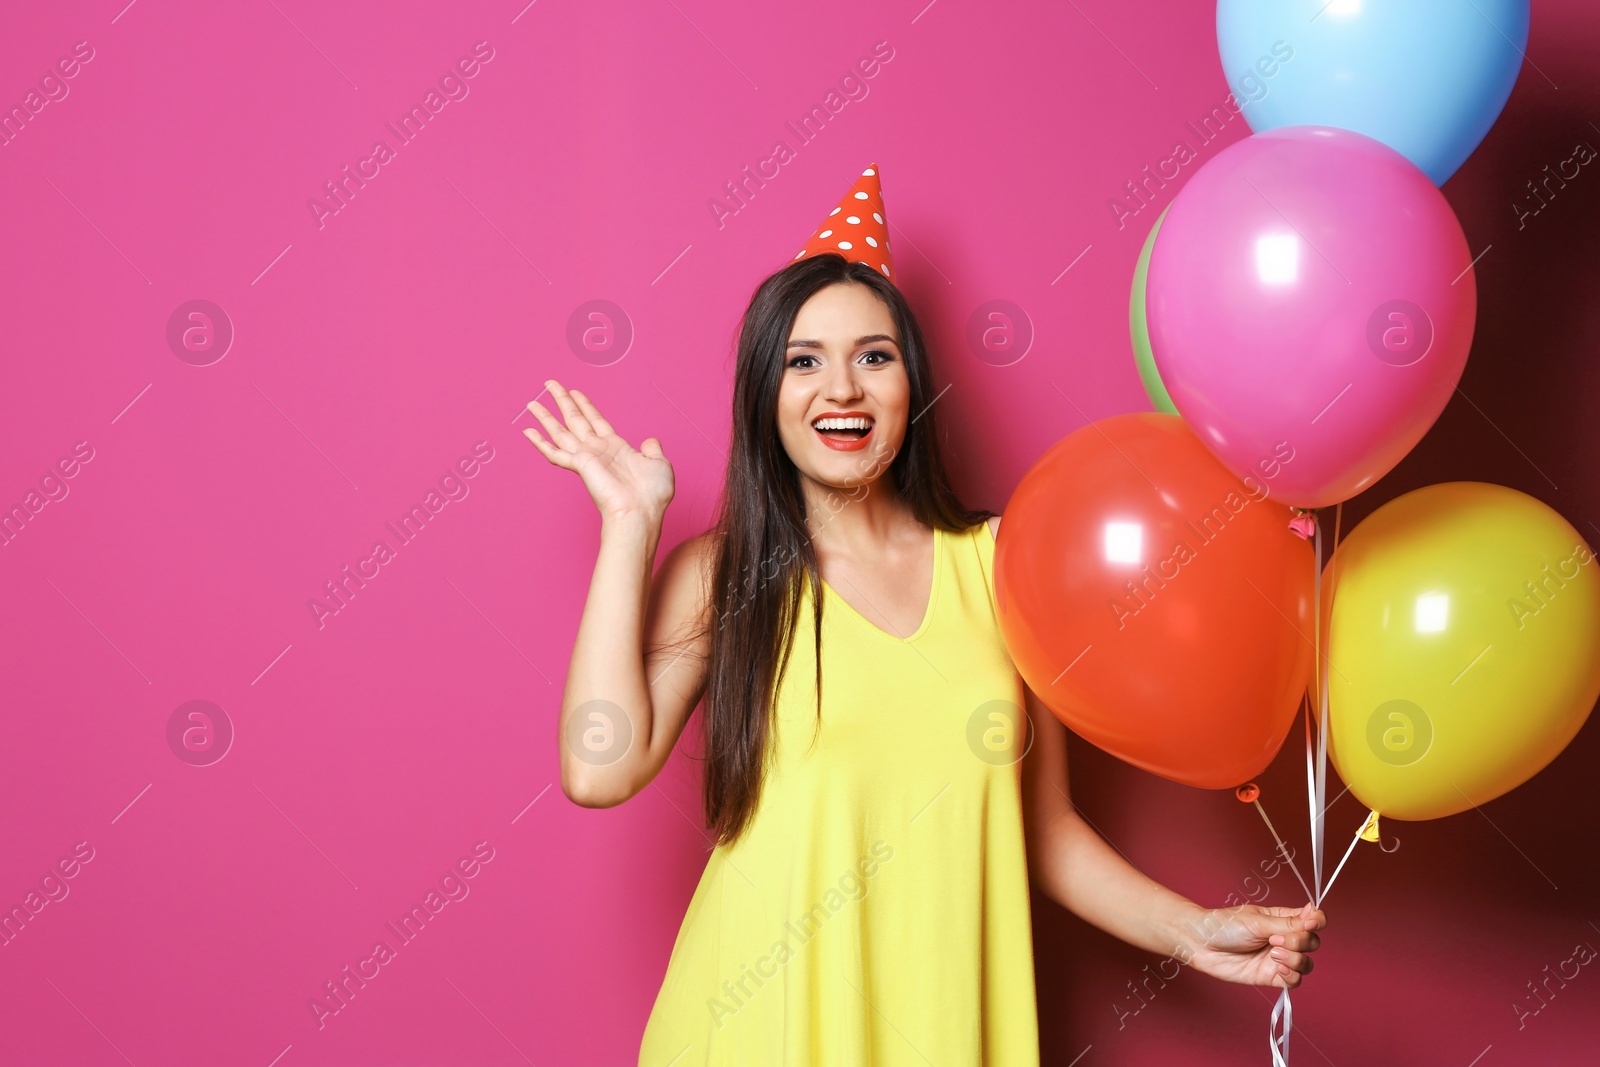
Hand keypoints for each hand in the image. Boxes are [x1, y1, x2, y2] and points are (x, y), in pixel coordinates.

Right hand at [523, 379, 673, 523]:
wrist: (642, 512)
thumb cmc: (652, 495)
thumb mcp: (659, 464)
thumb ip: (652, 450)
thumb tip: (651, 441)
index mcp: (615, 448)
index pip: (596, 420)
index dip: (585, 405)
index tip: (575, 392)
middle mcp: (597, 451)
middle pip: (575, 419)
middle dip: (562, 401)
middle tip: (550, 384)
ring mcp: (586, 458)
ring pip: (561, 431)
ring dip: (546, 416)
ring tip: (532, 403)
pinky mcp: (579, 466)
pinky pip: (554, 452)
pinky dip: (540, 442)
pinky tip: (527, 432)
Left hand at [1182, 902, 1324, 988]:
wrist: (1201, 944)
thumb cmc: (1224, 926)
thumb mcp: (1258, 921)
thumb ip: (1288, 924)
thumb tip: (1315, 913)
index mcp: (1283, 919)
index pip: (1313, 919)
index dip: (1318, 921)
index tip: (1311, 923)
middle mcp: (1284, 938)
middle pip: (1312, 943)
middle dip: (1300, 942)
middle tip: (1274, 939)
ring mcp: (1278, 958)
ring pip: (1306, 964)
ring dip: (1295, 959)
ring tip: (1273, 954)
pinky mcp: (1271, 976)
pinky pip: (1295, 981)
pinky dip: (1291, 975)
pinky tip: (1276, 967)